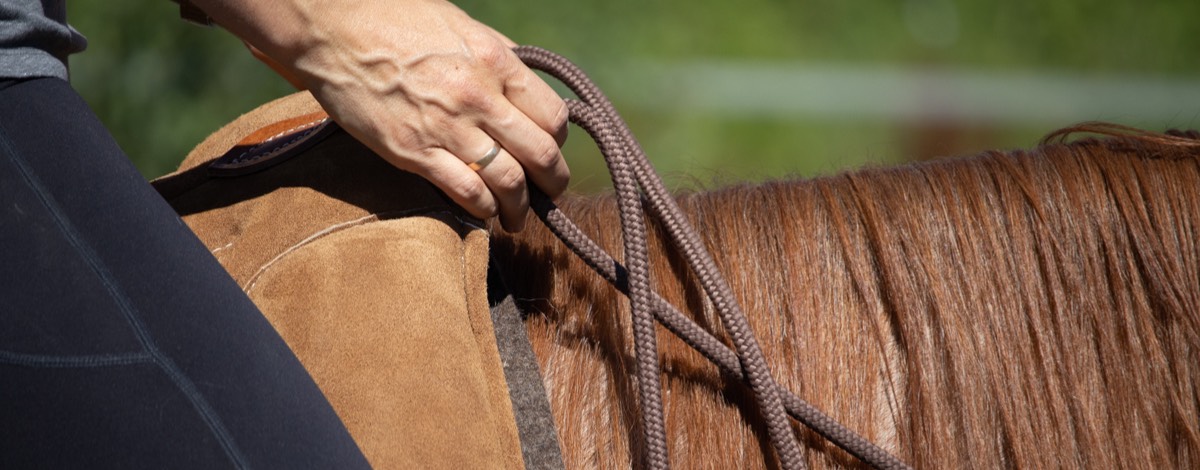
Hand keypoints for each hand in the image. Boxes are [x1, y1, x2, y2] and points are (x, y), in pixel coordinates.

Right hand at [193, 0, 568, 230]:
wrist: (331, 31)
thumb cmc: (393, 18)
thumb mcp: (459, 25)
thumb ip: (496, 54)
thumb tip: (524, 76)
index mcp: (495, 62)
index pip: (553, 116)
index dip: (558, 140)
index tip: (551, 150)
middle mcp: (479, 97)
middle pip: (541, 154)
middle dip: (552, 183)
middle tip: (550, 194)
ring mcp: (448, 128)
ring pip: (509, 182)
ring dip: (520, 208)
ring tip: (518, 218)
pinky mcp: (414, 153)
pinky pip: (467, 193)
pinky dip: (483, 210)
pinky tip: (484, 214)